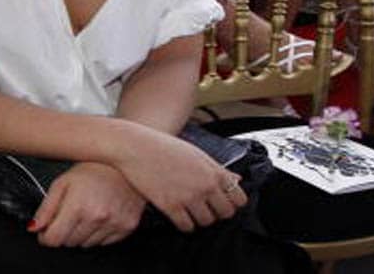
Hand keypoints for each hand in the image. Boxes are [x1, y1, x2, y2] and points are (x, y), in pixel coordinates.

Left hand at [31, 162, 144, 247]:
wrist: (126, 162)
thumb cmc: (93, 168)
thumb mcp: (62, 182)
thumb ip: (46, 208)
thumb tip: (34, 227)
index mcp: (78, 206)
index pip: (54, 239)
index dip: (46, 237)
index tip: (46, 231)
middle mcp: (97, 217)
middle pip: (69, 243)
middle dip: (64, 231)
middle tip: (69, 213)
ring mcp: (114, 224)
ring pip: (86, 245)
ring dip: (81, 233)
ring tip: (87, 211)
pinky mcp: (127, 227)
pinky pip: (104, 243)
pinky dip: (98, 233)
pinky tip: (101, 215)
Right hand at [113, 129, 246, 232]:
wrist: (134, 146)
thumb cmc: (162, 146)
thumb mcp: (195, 152)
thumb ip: (217, 168)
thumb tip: (236, 179)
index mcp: (213, 170)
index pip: (239, 199)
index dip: (232, 203)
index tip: (223, 202)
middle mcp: (205, 185)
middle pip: (225, 213)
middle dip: (217, 212)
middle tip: (206, 208)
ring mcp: (188, 197)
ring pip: (206, 222)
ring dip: (200, 219)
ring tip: (190, 211)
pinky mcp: (171, 206)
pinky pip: (186, 226)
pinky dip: (184, 225)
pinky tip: (178, 216)